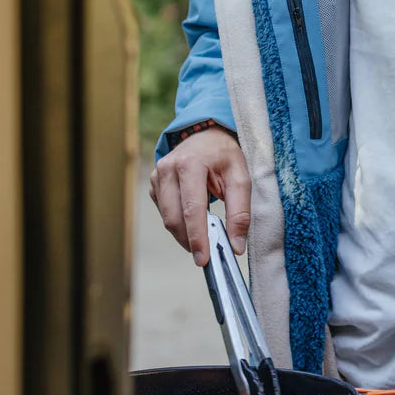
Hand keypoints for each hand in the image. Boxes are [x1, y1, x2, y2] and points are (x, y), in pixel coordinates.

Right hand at [149, 126, 249, 264]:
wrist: (205, 135)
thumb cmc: (224, 155)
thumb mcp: (241, 177)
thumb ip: (240, 212)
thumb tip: (236, 245)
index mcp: (190, 163)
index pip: (192, 208)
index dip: (197, 236)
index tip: (203, 259)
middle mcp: (168, 168)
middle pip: (174, 218)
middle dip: (190, 240)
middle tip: (208, 253)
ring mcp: (157, 176)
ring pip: (168, 219)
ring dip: (185, 233)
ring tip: (204, 232)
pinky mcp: (153, 184)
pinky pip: (164, 213)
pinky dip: (179, 222)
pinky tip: (192, 215)